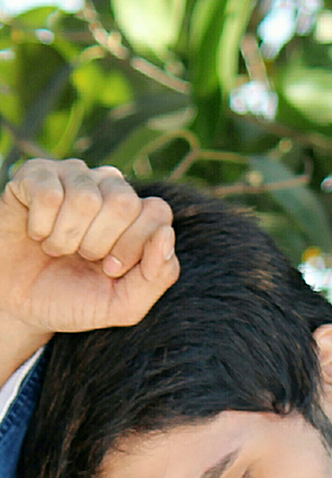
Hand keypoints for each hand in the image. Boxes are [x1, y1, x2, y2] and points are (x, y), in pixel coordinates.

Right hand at [0, 159, 178, 337]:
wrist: (19, 302)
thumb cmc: (75, 299)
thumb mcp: (124, 304)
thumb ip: (158, 277)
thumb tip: (166, 233)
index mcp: (139, 214)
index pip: (157, 212)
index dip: (133, 246)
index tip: (111, 269)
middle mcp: (111, 186)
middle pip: (124, 202)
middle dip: (99, 244)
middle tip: (82, 257)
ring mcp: (74, 176)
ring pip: (85, 199)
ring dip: (66, 238)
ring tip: (57, 248)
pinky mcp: (36, 174)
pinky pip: (48, 194)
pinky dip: (40, 226)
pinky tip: (37, 233)